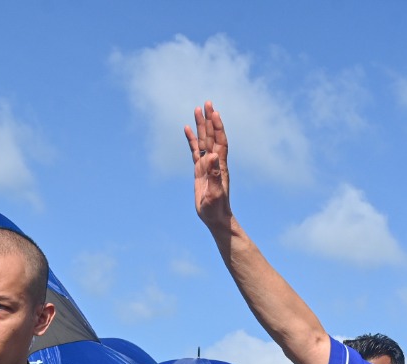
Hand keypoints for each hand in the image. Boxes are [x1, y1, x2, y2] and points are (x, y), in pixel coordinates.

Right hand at [185, 102, 231, 229]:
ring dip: (201, 126)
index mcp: (219, 166)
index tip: (213, 112)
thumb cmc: (216, 209)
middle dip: (209, 120)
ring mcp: (207, 166)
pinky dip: (191, 140)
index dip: (217, 126)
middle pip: (211, 136)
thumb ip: (214, 175)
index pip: (219, 141)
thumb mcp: (215, 193)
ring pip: (203, 141)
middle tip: (207, 102)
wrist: (215, 218)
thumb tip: (213, 156)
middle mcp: (214, 163)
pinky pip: (195, 151)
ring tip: (197, 109)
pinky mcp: (200, 171)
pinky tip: (187, 129)